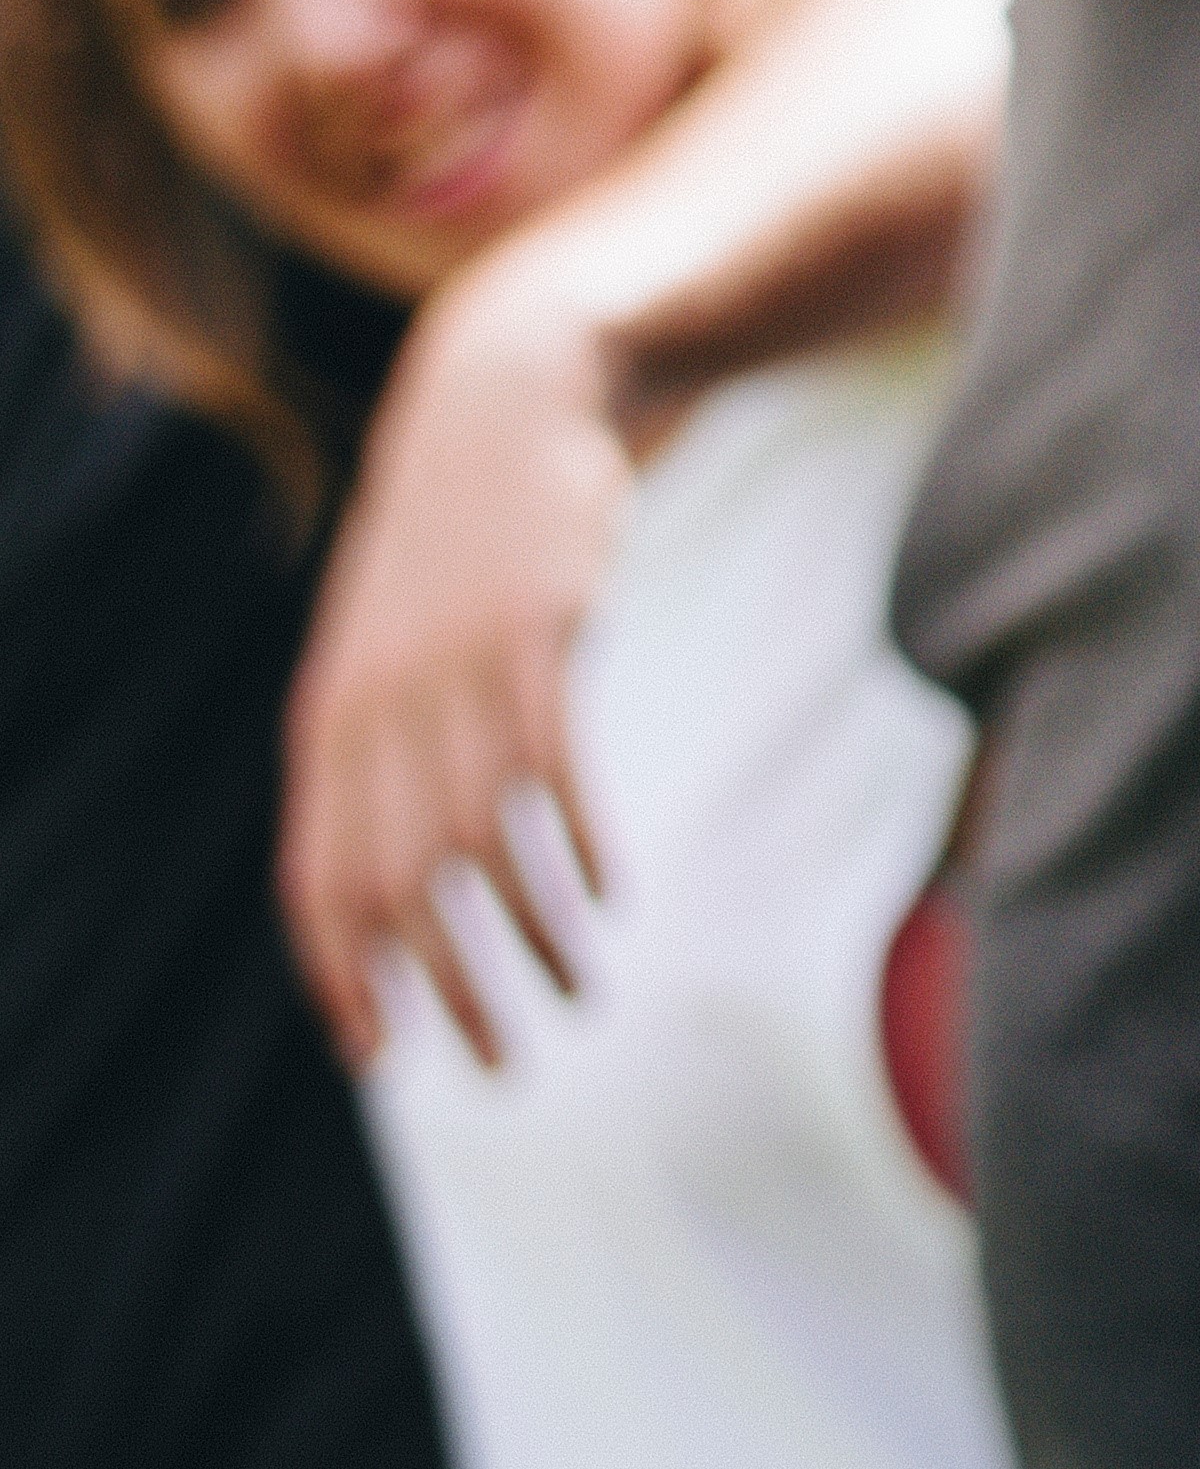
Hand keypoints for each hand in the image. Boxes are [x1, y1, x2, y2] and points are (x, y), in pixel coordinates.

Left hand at [283, 271, 640, 1068]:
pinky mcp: (536, 634)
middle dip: (446, 991)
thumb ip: (382, 753)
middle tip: (501, 1063)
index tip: (383, 1061)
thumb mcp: (390, 653)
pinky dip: (584, 845)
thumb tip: (398, 878)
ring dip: (531, 935)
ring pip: (481, 841)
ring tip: (580, 992)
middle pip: (395, 887)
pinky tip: (614, 894)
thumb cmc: (452, 552)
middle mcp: (376, 709)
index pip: (316, 886)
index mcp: (329, 727)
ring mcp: (454, 669)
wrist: (500, 405)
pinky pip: (553, 768)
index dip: (343, 982)